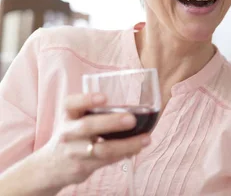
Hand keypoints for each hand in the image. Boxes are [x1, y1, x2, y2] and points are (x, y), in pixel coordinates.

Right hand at [30, 93, 150, 192]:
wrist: (49, 167)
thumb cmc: (72, 136)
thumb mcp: (75, 120)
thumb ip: (96, 113)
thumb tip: (135, 109)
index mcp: (68, 115)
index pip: (71, 104)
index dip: (87, 99)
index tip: (104, 98)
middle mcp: (68, 133)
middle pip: (87, 126)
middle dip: (111, 122)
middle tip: (131, 119)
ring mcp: (75, 152)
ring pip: (101, 149)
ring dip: (126, 144)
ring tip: (146, 139)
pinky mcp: (83, 167)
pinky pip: (107, 161)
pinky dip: (124, 154)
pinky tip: (137, 148)